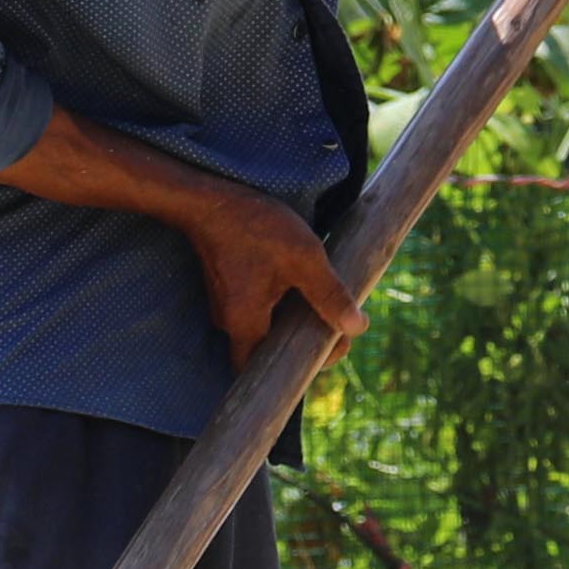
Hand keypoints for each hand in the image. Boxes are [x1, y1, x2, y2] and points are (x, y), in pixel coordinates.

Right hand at [179, 181, 360, 362]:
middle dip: (301, 341)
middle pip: (267, 350)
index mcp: (245, 324)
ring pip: (263, 326)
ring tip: (318, 298)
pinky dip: (278, 303)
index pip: (266, 371)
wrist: (211, 197)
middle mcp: (229, 321)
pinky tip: (295, 283)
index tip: (330, 344)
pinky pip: (255, 308)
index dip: (299, 367)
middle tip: (331, 322)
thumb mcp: (303, 258)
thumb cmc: (256, 227)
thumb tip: (357, 327)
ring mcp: (224, 304)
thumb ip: (329, 295)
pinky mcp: (226, 286)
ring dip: (291, 319)